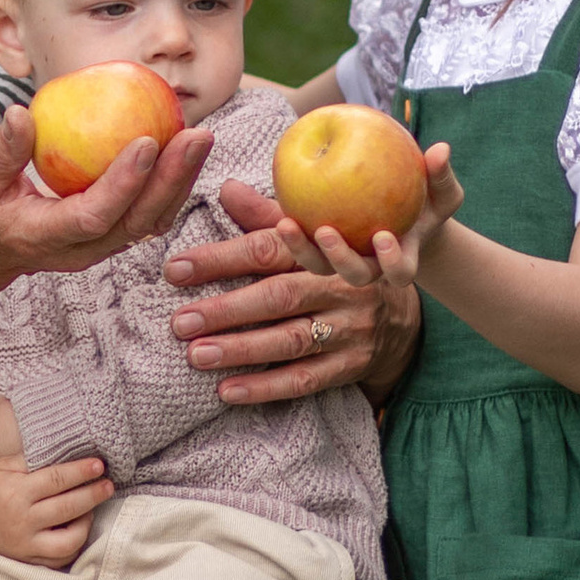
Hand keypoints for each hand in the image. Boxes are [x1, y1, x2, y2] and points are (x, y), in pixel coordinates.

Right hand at [0, 105, 213, 298]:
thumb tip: (21, 113)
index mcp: (45, 237)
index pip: (93, 216)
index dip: (123, 183)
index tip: (147, 141)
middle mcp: (82, 250)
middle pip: (138, 221)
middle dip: (172, 180)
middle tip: (196, 135)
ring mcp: (102, 247)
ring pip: (153, 221)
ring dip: (181, 182)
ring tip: (200, 137)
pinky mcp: (114, 236)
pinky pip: (150, 212)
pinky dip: (172, 183)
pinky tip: (184, 145)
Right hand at [0, 451, 111, 565]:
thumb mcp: (2, 466)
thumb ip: (32, 460)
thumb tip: (68, 455)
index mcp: (15, 492)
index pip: (56, 480)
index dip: (80, 472)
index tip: (99, 465)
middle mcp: (21, 521)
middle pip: (67, 508)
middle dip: (92, 495)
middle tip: (107, 485)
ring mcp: (25, 544)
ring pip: (68, 540)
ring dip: (86, 523)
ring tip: (91, 509)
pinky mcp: (27, 560)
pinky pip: (59, 558)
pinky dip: (73, 545)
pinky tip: (77, 528)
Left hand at [163, 180, 425, 406]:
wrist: (403, 313)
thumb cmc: (337, 266)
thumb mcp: (313, 232)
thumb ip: (266, 216)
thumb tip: (226, 189)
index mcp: (324, 247)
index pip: (268, 250)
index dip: (221, 258)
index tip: (175, 269)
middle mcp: (340, 286)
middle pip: (280, 296)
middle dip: (227, 310)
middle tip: (181, 322)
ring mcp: (349, 328)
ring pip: (291, 339)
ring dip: (242, 350)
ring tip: (197, 355)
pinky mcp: (351, 364)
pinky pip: (306, 379)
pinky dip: (266, 387)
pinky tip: (228, 391)